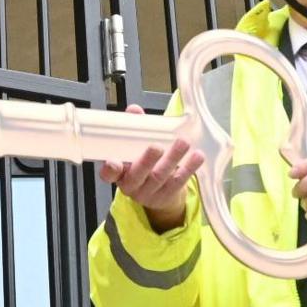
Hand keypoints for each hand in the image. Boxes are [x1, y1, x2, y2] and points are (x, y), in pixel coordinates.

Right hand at [95, 104, 204, 232]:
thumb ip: (134, 128)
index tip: (112, 163)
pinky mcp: (167, 195)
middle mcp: (132, 185)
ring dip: (172, 159)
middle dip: (147, 161)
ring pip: (160, 177)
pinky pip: (178, 182)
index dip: (110, 170)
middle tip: (156, 147)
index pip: (109, 174)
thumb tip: (134, 110)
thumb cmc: (142, 163)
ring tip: (183, 143)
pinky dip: (188, 168)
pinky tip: (197, 156)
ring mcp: (150, 193)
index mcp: (119, 173)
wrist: (157, 193)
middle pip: (138, 175)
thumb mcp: (134, 148)